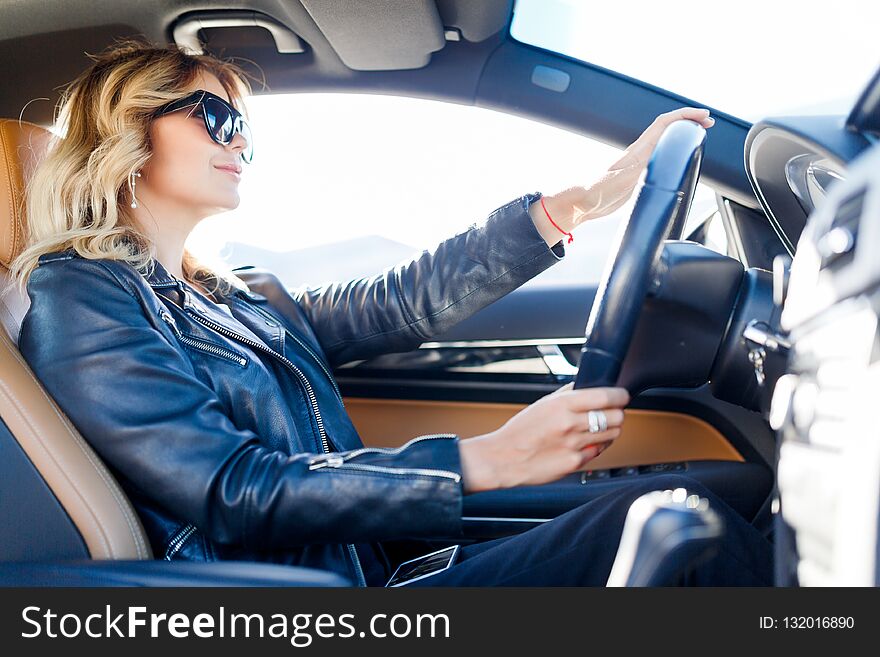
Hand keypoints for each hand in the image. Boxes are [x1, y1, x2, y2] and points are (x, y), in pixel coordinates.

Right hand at [458, 381, 629, 492]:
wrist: (504, 458)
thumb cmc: (520, 431)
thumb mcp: (542, 404)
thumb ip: (566, 395)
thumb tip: (586, 386)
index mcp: (562, 405)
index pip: (606, 396)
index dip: (620, 396)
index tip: (622, 396)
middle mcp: (570, 424)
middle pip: (616, 417)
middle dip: (617, 413)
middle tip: (612, 413)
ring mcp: (574, 445)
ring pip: (612, 435)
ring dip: (611, 430)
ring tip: (600, 429)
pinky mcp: (574, 463)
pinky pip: (598, 451)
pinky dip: (597, 446)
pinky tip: (587, 443)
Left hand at [534, 108, 714, 240]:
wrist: (584, 202)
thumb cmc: (598, 191)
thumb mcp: (621, 180)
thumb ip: (638, 168)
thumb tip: (656, 158)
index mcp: (638, 150)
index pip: (665, 124)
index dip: (685, 116)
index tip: (703, 117)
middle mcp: (639, 151)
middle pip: (667, 127)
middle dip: (689, 121)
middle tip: (708, 123)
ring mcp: (639, 161)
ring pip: (664, 139)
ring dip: (682, 133)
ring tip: (699, 133)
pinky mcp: (638, 172)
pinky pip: (660, 153)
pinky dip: (674, 149)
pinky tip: (679, 156)